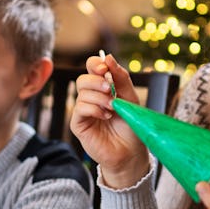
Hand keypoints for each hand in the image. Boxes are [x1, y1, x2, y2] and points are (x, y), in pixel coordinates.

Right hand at [68, 53, 148, 188]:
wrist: (131, 151)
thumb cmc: (131, 125)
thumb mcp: (130, 97)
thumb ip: (120, 78)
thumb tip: (108, 57)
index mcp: (102, 88)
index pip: (91, 67)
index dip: (95, 64)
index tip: (105, 68)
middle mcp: (90, 97)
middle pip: (82, 79)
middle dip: (95, 80)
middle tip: (109, 89)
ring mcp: (83, 111)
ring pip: (81, 93)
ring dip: (99, 98)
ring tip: (112, 108)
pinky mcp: (78, 124)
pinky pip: (79, 108)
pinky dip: (94, 109)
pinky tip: (105, 116)